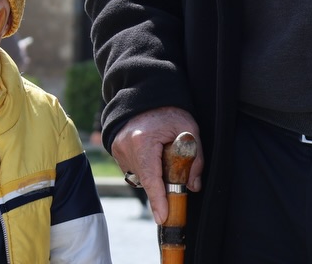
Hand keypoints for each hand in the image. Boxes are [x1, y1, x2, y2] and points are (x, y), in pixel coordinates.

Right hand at [110, 106, 202, 224]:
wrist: (146, 93)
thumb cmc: (169, 110)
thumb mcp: (189, 129)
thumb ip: (195, 158)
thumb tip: (193, 186)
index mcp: (143, 141)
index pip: (152, 178)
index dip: (158, 200)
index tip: (162, 218)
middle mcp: (126, 147)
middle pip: (146, 179)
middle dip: (161, 185)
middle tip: (175, 178)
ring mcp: (118, 149)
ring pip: (139, 175)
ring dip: (153, 173)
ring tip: (162, 154)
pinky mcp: (116, 150)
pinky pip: (133, 168)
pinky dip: (145, 167)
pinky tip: (153, 153)